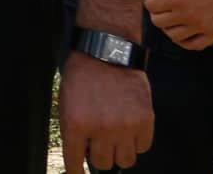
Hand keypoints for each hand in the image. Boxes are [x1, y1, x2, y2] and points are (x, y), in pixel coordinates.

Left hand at [58, 51, 152, 170]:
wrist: (107, 51)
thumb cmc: (83, 75)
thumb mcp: (67, 101)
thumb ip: (73, 129)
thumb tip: (81, 154)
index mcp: (76, 124)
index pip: (75, 161)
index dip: (76, 170)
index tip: (79, 173)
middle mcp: (101, 129)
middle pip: (103, 163)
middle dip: (99, 156)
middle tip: (99, 143)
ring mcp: (125, 126)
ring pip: (126, 161)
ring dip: (119, 152)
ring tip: (116, 136)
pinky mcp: (145, 121)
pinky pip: (143, 147)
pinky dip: (137, 141)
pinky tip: (130, 127)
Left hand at [146, 0, 212, 49]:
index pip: (151, 5)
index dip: (150, 0)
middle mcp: (188, 16)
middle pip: (159, 23)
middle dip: (156, 14)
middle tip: (161, 8)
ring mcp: (201, 27)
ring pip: (174, 36)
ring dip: (169, 28)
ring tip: (171, 20)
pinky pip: (195, 45)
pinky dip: (186, 42)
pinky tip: (183, 33)